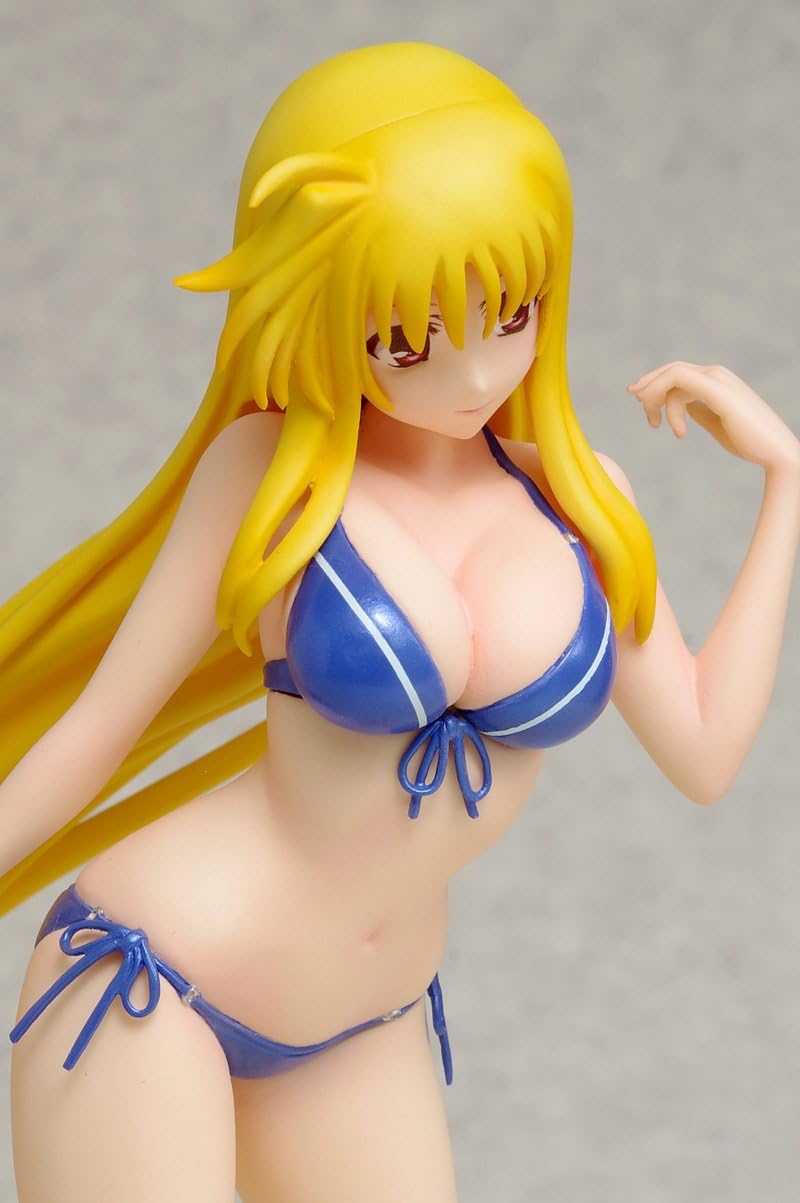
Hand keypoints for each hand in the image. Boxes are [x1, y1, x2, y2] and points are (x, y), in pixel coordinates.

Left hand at [626, 362, 799, 473]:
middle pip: (670, 370)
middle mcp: (716, 374)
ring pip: (671, 374)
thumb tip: (681, 406)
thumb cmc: (748, 441)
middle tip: (643, 412)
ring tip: (656, 426)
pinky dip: (663, 396)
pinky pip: (678, 378)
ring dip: (654, 398)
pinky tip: (675, 428)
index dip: (654, 384)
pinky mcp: (716, 389)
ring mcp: (717, 379)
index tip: (642, 404)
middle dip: (648, 388)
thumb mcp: (715, 422)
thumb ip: (698, 409)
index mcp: (716, 381)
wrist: (775, 451)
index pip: (677, 373)